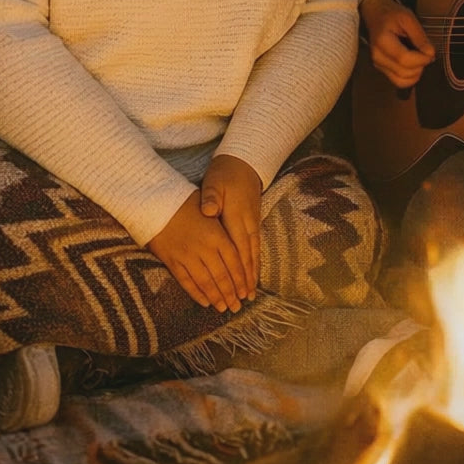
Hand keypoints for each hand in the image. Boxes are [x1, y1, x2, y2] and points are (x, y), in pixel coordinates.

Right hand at [147, 190, 249, 312]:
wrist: (155, 202)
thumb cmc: (184, 201)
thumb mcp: (209, 209)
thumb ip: (223, 226)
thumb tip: (237, 242)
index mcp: (216, 234)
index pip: (234, 261)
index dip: (241, 279)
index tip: (246, 292)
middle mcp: (203, 247)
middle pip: (221, 276)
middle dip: (231, 294)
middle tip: (237, 307)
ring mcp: (187, 256)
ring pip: (205, 282)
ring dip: (216, 297)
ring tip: (224, 308)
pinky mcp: (172, 261)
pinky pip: (186, 281)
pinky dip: (196, 293)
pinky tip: (205, 302)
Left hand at [201, 155, 260, 299]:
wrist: (245, 162)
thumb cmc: (225, 173)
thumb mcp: (214, 182)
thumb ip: (211, 197)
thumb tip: (208, 211)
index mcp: (236, 217)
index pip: (236, 250)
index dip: (237, 271)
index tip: (236, 289)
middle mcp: (247, 224)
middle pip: (247, 257)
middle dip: (245, 280)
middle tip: (243, 301)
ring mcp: (253, 223)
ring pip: (253, 253)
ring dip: (252, 274)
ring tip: (250, 294)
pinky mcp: (253, 222)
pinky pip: (255, 247)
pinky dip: (255, 262)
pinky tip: (254, 274)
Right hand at [360, 0, 434, 89]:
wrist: (375, 13)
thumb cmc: (392, 14)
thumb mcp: (408, 18)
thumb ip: (420, 37)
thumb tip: (430, 54)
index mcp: (382, 41)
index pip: (404, 59)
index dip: (421, 59)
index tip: (431, 52)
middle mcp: (377, 56)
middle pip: (404, 72)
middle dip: (420, 66)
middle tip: (426, 53)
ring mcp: (378, 64)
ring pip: (401, 80)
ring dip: (416, 73)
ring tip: (419, 58)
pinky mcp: (381, 69)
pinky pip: (398, 81)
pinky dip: (410, 77)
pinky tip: (414, 65)